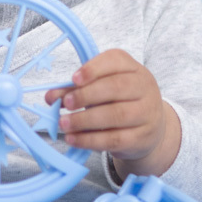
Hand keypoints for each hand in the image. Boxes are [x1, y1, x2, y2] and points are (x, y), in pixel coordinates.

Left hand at [45, 49, 180, 177]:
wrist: (151, 128)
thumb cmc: (121, 102)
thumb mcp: (102, 89)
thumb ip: (76, 89)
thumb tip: (50, 97)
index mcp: (134, 69)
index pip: (116, 61)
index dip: (93, 69)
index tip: (73, 79)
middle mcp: (144, 88)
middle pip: (116, 88)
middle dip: (86, 95)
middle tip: (66, 104)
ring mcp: (146, 113)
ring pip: (115, 115)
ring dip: (85, 120)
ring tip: (64, 123)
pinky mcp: (141, 137)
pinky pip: (114, 139)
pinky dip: (90, 140)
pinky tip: (74, 139)